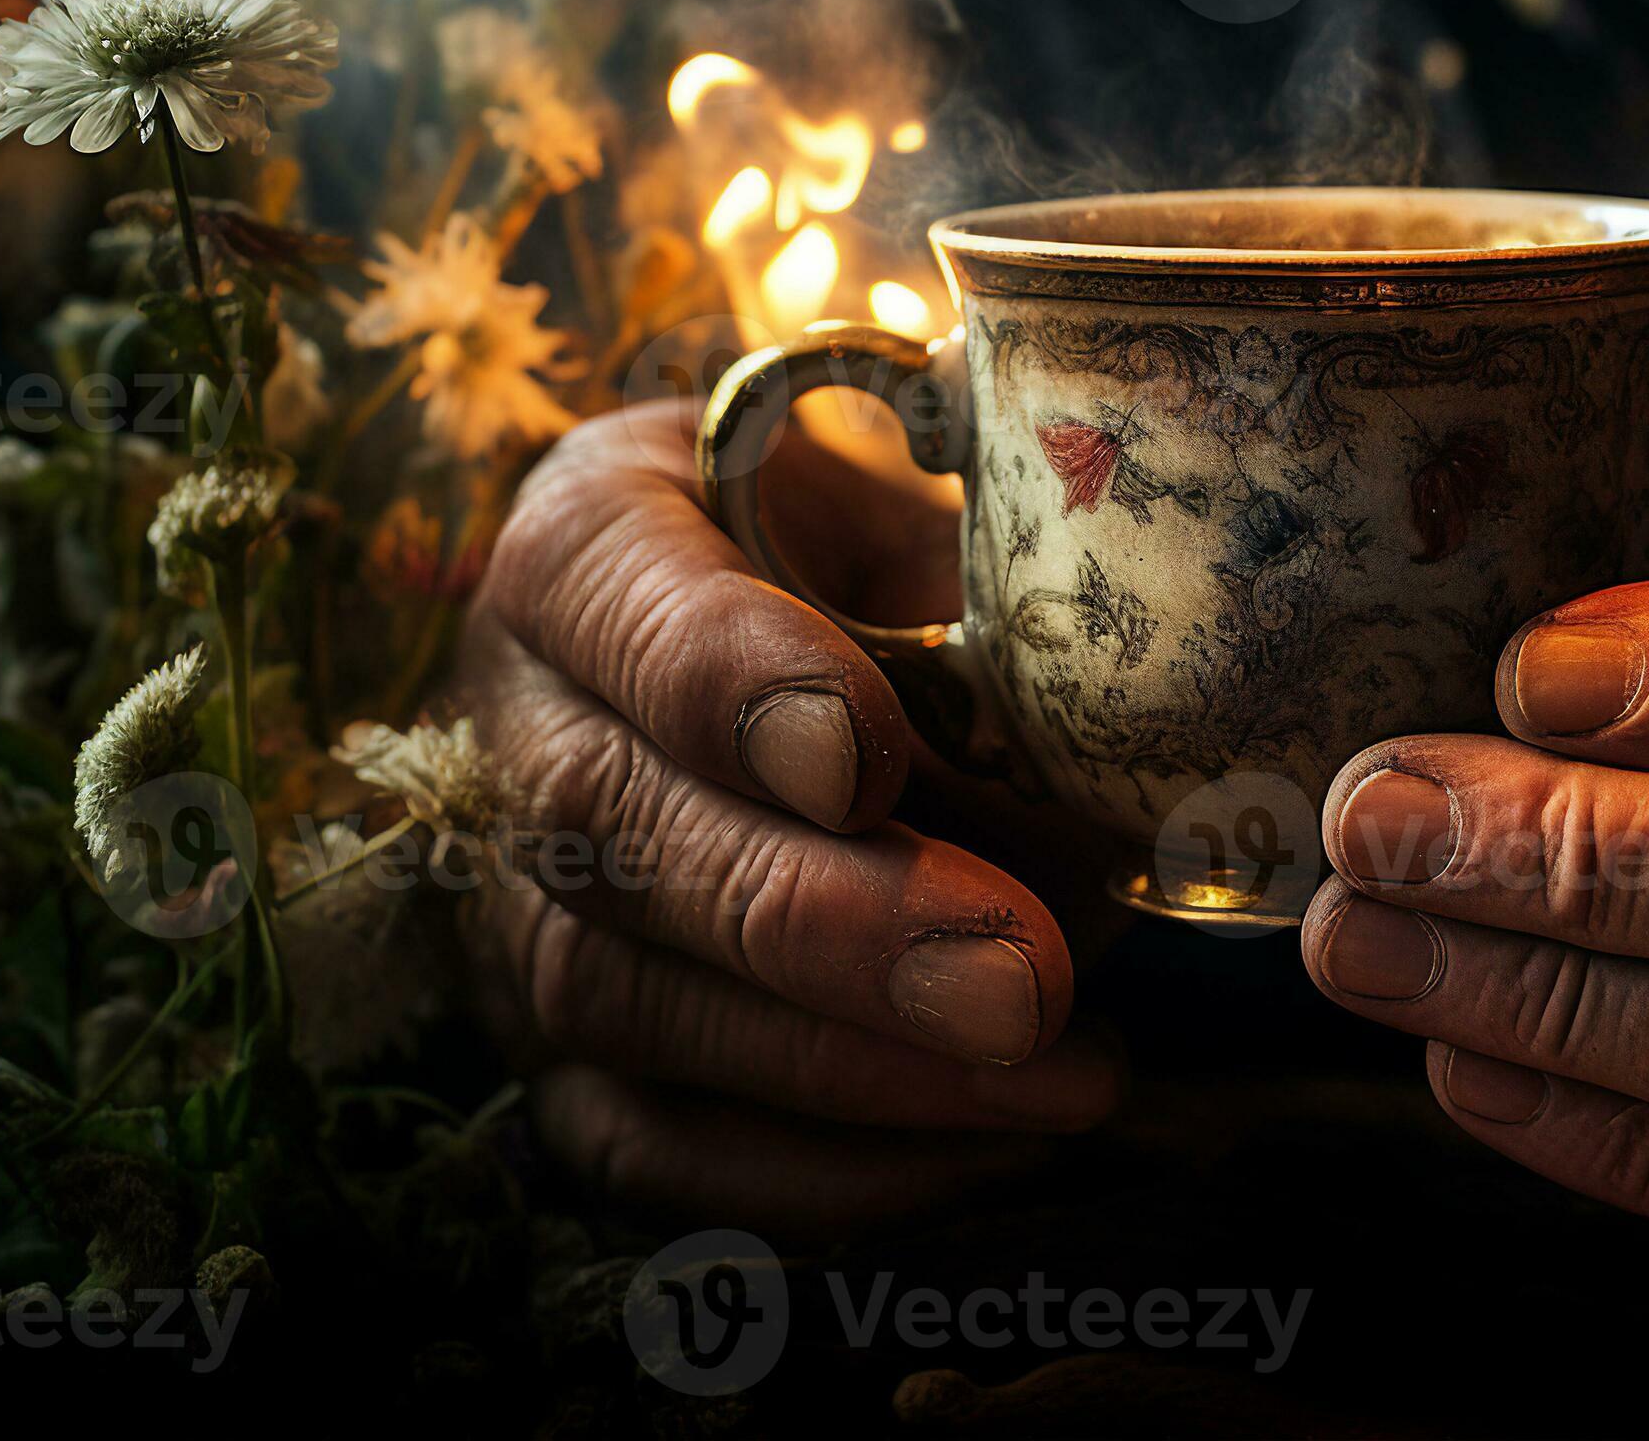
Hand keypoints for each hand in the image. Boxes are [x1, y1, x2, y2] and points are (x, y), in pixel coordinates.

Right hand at [453, 401, 1118, 1230]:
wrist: (787, 618)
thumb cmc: (867, 543)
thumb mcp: (913, 477)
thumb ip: (985, 538)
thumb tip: (1132, 651)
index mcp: (586, 535)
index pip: (617, 600)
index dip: (734, 686)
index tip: (867, 755)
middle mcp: (517, 720)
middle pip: (616, 831)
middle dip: (829, 922)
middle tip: (1020, 977)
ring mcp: (516, 898)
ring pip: (626, 1003)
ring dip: (851, 1064)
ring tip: (1060, 1074)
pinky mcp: (559, 1049)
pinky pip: (646, 1144)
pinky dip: (820, 1170)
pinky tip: (996, 1144)